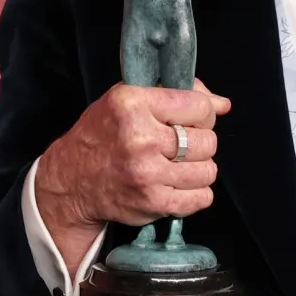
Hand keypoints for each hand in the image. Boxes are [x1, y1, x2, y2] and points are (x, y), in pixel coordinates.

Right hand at [34, 80, 228, 273]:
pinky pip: (202, 198)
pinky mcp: (152, 202)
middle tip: (182, 146)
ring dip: (199, 170)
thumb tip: (223, 104)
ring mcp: (147, 173)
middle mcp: (140, 138)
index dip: (203, 114)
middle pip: (208, 141)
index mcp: (133, 103)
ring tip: (179, 166)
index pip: (200, 106)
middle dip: (200, 143)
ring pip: (208, 171)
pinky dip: (196, 193)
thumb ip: (177, 93)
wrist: (72, 179)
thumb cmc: (104, 134)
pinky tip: (178, 185)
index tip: (191, 121)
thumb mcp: (129, 98)